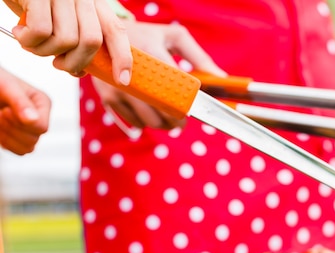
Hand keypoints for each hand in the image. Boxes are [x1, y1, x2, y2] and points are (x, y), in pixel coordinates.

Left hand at [0, 67, 50, 154]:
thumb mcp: (7, 87)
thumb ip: (21, 102)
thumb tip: (33, 120)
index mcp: (42, 103)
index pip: (42, 127)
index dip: (22, 123)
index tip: (5, 110)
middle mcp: (39, 118)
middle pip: (34, 139)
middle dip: (12, 129)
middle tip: (0, 113)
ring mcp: (29, 130)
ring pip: (27, 148)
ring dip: (8, 137)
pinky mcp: (19, 138)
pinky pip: (19, 151)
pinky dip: (6, 143)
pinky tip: (0, 129)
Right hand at [3, 0, 132, 84]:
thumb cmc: (32, 2)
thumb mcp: (60, 17)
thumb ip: (76, 40)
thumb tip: (81, 71)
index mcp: (93, 1)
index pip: (115, 30)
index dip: (122, 57)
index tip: (122, 80)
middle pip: (91, 41)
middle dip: (75, 63)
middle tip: (58, 64)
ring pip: (66, 40)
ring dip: (46, 52)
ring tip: (31, 43)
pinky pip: (41, 31)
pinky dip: (29, 41)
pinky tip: (20, 33)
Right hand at [92, 20, 225, 129]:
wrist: (105, 36)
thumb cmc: (146, 36)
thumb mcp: (173, 37)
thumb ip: (199, 56)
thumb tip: (221, 77)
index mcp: (153, 54)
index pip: (177, 91)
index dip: (186, 106)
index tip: (191, 111)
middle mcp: (135, 73)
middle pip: (163, 112)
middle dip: (177, 121)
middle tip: (182, 121)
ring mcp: (120, 87)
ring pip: (150, 121)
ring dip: (163, 125)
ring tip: (168, 118)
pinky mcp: (110, 97)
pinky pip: (135, 122)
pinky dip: (145, 123)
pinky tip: (149, 113)